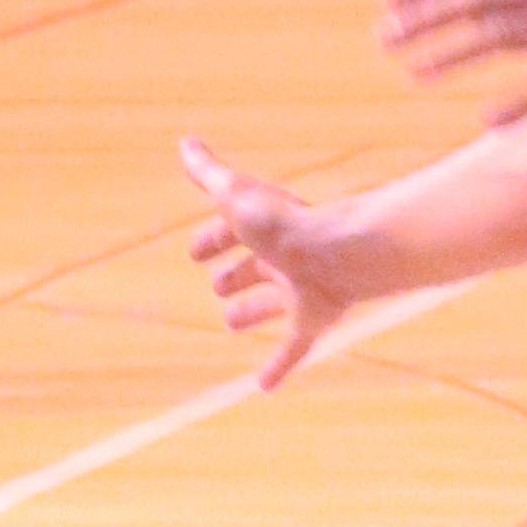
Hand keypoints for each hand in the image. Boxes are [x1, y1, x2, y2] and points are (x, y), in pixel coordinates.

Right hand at [180, 131, 365, 389]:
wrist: (341, 253)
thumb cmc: (285, 222)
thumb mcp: (234, 194)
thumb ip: (207, 171)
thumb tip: (184, 141)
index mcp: (265, 227)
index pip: (232, 232)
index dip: (211, 240)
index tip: (194, 252)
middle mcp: (283, 258)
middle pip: (254, 268)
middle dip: (234, 275)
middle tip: (216, 286)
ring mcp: (299, 291)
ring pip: (271, 305)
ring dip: (251, 313)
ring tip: (231, 324)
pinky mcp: (313, 321)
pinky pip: (292, 348)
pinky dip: (277, 366)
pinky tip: (262, 386)